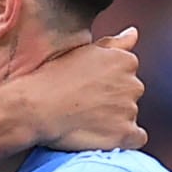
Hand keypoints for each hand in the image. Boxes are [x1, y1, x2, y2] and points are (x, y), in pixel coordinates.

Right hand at [11, 27, 145, 154]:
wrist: (35, 108)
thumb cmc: (53, 78)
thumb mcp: (84, 52)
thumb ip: (115, 44)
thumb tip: (133, 33)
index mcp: (126, 60)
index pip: (128, 73)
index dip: (106, 83)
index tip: (87, 89)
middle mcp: (133, 83)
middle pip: (130, 95)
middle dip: (113, 100)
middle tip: (85, 105)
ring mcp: (130, 110)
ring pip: (129, 116)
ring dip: (114, 120)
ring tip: (86, 121)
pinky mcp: (125, 133)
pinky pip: (136, 139)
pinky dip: (124, 139)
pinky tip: (103, 136)